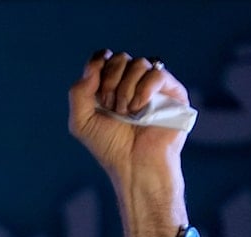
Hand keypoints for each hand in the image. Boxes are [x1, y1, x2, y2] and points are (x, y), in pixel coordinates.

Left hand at [68, 50, 189, 236]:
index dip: (98, 62)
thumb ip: (78, 93)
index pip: (103, 58)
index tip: (94, 79)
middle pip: (120, 58)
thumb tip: (93, 65)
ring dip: (125, 89)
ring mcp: (152, 87)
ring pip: (139, 63)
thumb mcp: (81, 122)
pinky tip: (139, 109)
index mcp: (109, 87)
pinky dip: (144, 90)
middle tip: (110, 106)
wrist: (134, 164)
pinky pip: (157, 73)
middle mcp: (131, 83)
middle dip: (109, 80)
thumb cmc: (109, 146)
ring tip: (126, 113)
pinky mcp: (172, 92)